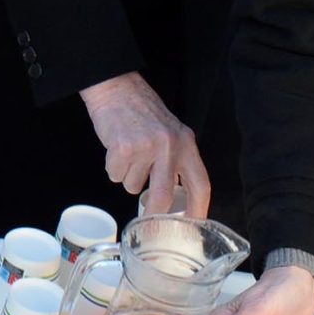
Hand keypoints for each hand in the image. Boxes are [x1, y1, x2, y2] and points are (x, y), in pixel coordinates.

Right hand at [78, 72, 212, 214]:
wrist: (115, 88)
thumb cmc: (141, 110)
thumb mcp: (170, 132)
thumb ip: (177, 159)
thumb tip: (177, 196)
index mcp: (186, 144)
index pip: (200, 184)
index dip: (199, 209)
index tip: (193, 226)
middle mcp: (169, 146)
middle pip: (164, 196)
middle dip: (154, 213)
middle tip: (148, 220)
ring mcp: (146, 147)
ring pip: (133, 186)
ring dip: (127, 177)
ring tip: (128, 155)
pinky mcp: (122, 148)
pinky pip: (115, 175)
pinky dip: (113, 168)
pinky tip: (115, 149)